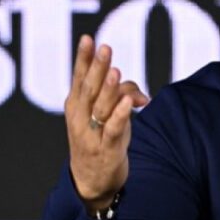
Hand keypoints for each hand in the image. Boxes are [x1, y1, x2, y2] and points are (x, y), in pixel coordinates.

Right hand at [64, 35, 149, 211]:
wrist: (91, 181)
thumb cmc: (100, 139)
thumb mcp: (107, 114)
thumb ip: (123, 95)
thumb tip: (143, 96)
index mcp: (76, 106)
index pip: (78, 78)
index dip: (83, 58)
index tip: (88, 38)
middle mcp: (80, 118)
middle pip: (89, 88)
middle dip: (97, 67)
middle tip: (104, 47)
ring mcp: (92, 134)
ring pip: (100, 108)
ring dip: (109, 89)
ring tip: (116, 71)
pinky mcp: (107, 149)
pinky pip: (114, 129)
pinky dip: (121, 115)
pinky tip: (129, 103)